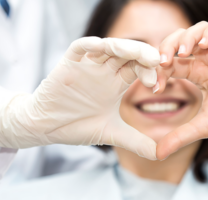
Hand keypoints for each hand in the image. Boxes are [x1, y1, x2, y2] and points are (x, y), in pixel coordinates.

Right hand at [0, 37, 159, 159]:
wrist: (46, 127)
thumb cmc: (76, 126)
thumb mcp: (111, 134)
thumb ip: (136, 142)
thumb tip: (160, 155)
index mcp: (116, 83)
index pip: (138, 68)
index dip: (149, 72)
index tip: (156, 84)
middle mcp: (104, 71)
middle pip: (127, 54)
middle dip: (142, 54)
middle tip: (156, 61)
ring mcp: (87, 66)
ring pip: (107, 47)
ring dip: (122, 47)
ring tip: (137, 53)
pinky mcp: (68, 64)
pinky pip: (79, 48)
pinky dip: (89, 45)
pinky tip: (100, 46)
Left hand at [156, 22, 207, 159]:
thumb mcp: (202, 127)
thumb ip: (179, 137)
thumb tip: (157, 154)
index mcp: (195, 73)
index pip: (170, 62)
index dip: (159, 70)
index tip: (155, 86)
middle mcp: (206, 60)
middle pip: (180, 40)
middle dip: (167, 46)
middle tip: (162, 61)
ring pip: (199, 30)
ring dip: (186, 37)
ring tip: (181, 52)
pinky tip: (203, 46)